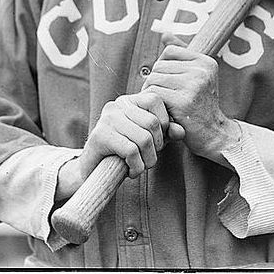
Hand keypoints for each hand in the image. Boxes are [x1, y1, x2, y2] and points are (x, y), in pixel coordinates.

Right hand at [56, 91, 181, 201]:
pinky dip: (136, 167)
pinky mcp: (100, 136)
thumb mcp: (149, 141)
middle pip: (152, 123)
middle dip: (156, 147)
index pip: (156, 100)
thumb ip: (166, 133)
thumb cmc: (123, 154)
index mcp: (129, 101)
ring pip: (144, 139)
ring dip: (147, 161)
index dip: (164, 123)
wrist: (92, 173)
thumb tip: (181, 131)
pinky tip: (130, 171)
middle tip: (148, 159)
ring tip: (139, 167)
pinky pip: (131, 151)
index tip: (157, 142)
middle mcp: (117, 105)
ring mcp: (107, 119)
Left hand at [141, 33, 241, 164]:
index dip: (163, 67)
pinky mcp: (183, 102)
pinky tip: (164, 112)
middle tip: (164, 98)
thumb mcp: (197, 77)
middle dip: (155, 82)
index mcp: (206, 61)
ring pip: (153, 80)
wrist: (214, 135)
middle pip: (158, 66)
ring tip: (164, 105)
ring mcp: (193, 85)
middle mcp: (202, 70)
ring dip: (152, 94)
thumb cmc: (201, 106)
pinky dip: (153, 105)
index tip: (170, 83)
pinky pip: (153, 94)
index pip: (169, 51)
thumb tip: (164, 34)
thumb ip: (182, 54)